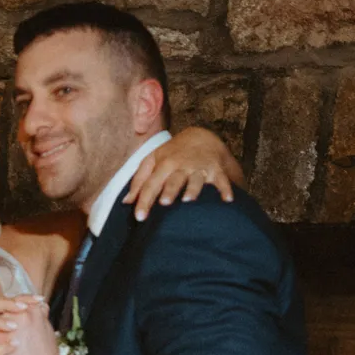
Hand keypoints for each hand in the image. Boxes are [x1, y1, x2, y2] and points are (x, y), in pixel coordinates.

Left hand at [124, 125, 241, 218]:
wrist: (200, 137)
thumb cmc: (171, 154)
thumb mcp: (152, 161)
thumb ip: (139, 182)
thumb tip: (127, 202)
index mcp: (163, 164)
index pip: (151, 184)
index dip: (144, 200)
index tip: (139, 217)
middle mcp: (181, 166)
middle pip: (174, 180)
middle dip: (169, 190)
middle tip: (164, 202)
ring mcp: (198, 168)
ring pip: (195, 179)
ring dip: (193, 189)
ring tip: (189, 200)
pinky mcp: (215, 170)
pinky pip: (221, 180)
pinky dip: (225, 188)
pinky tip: (227, 199)